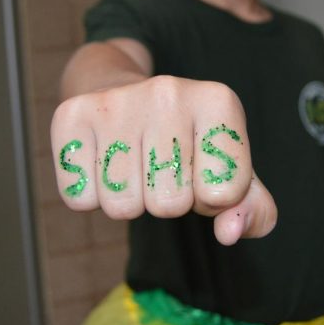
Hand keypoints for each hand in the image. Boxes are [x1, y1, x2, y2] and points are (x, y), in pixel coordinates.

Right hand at [50, 75, 276, 244]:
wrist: (122, 95)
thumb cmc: (186, 145)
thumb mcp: (231, 171)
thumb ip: (252, 210)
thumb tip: (230, 232)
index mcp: (218, 101)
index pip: (224, 193)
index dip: (211, 197)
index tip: (200, 170)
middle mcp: (169, 91)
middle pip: (170, 205)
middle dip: (168, 201)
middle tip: (160, 168)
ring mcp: (117, 101)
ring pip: (123, 207)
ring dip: (129, 201)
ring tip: (133, 165)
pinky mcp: (71, 114)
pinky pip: (80, 198)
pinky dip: (90, 195)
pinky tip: (101, 163)